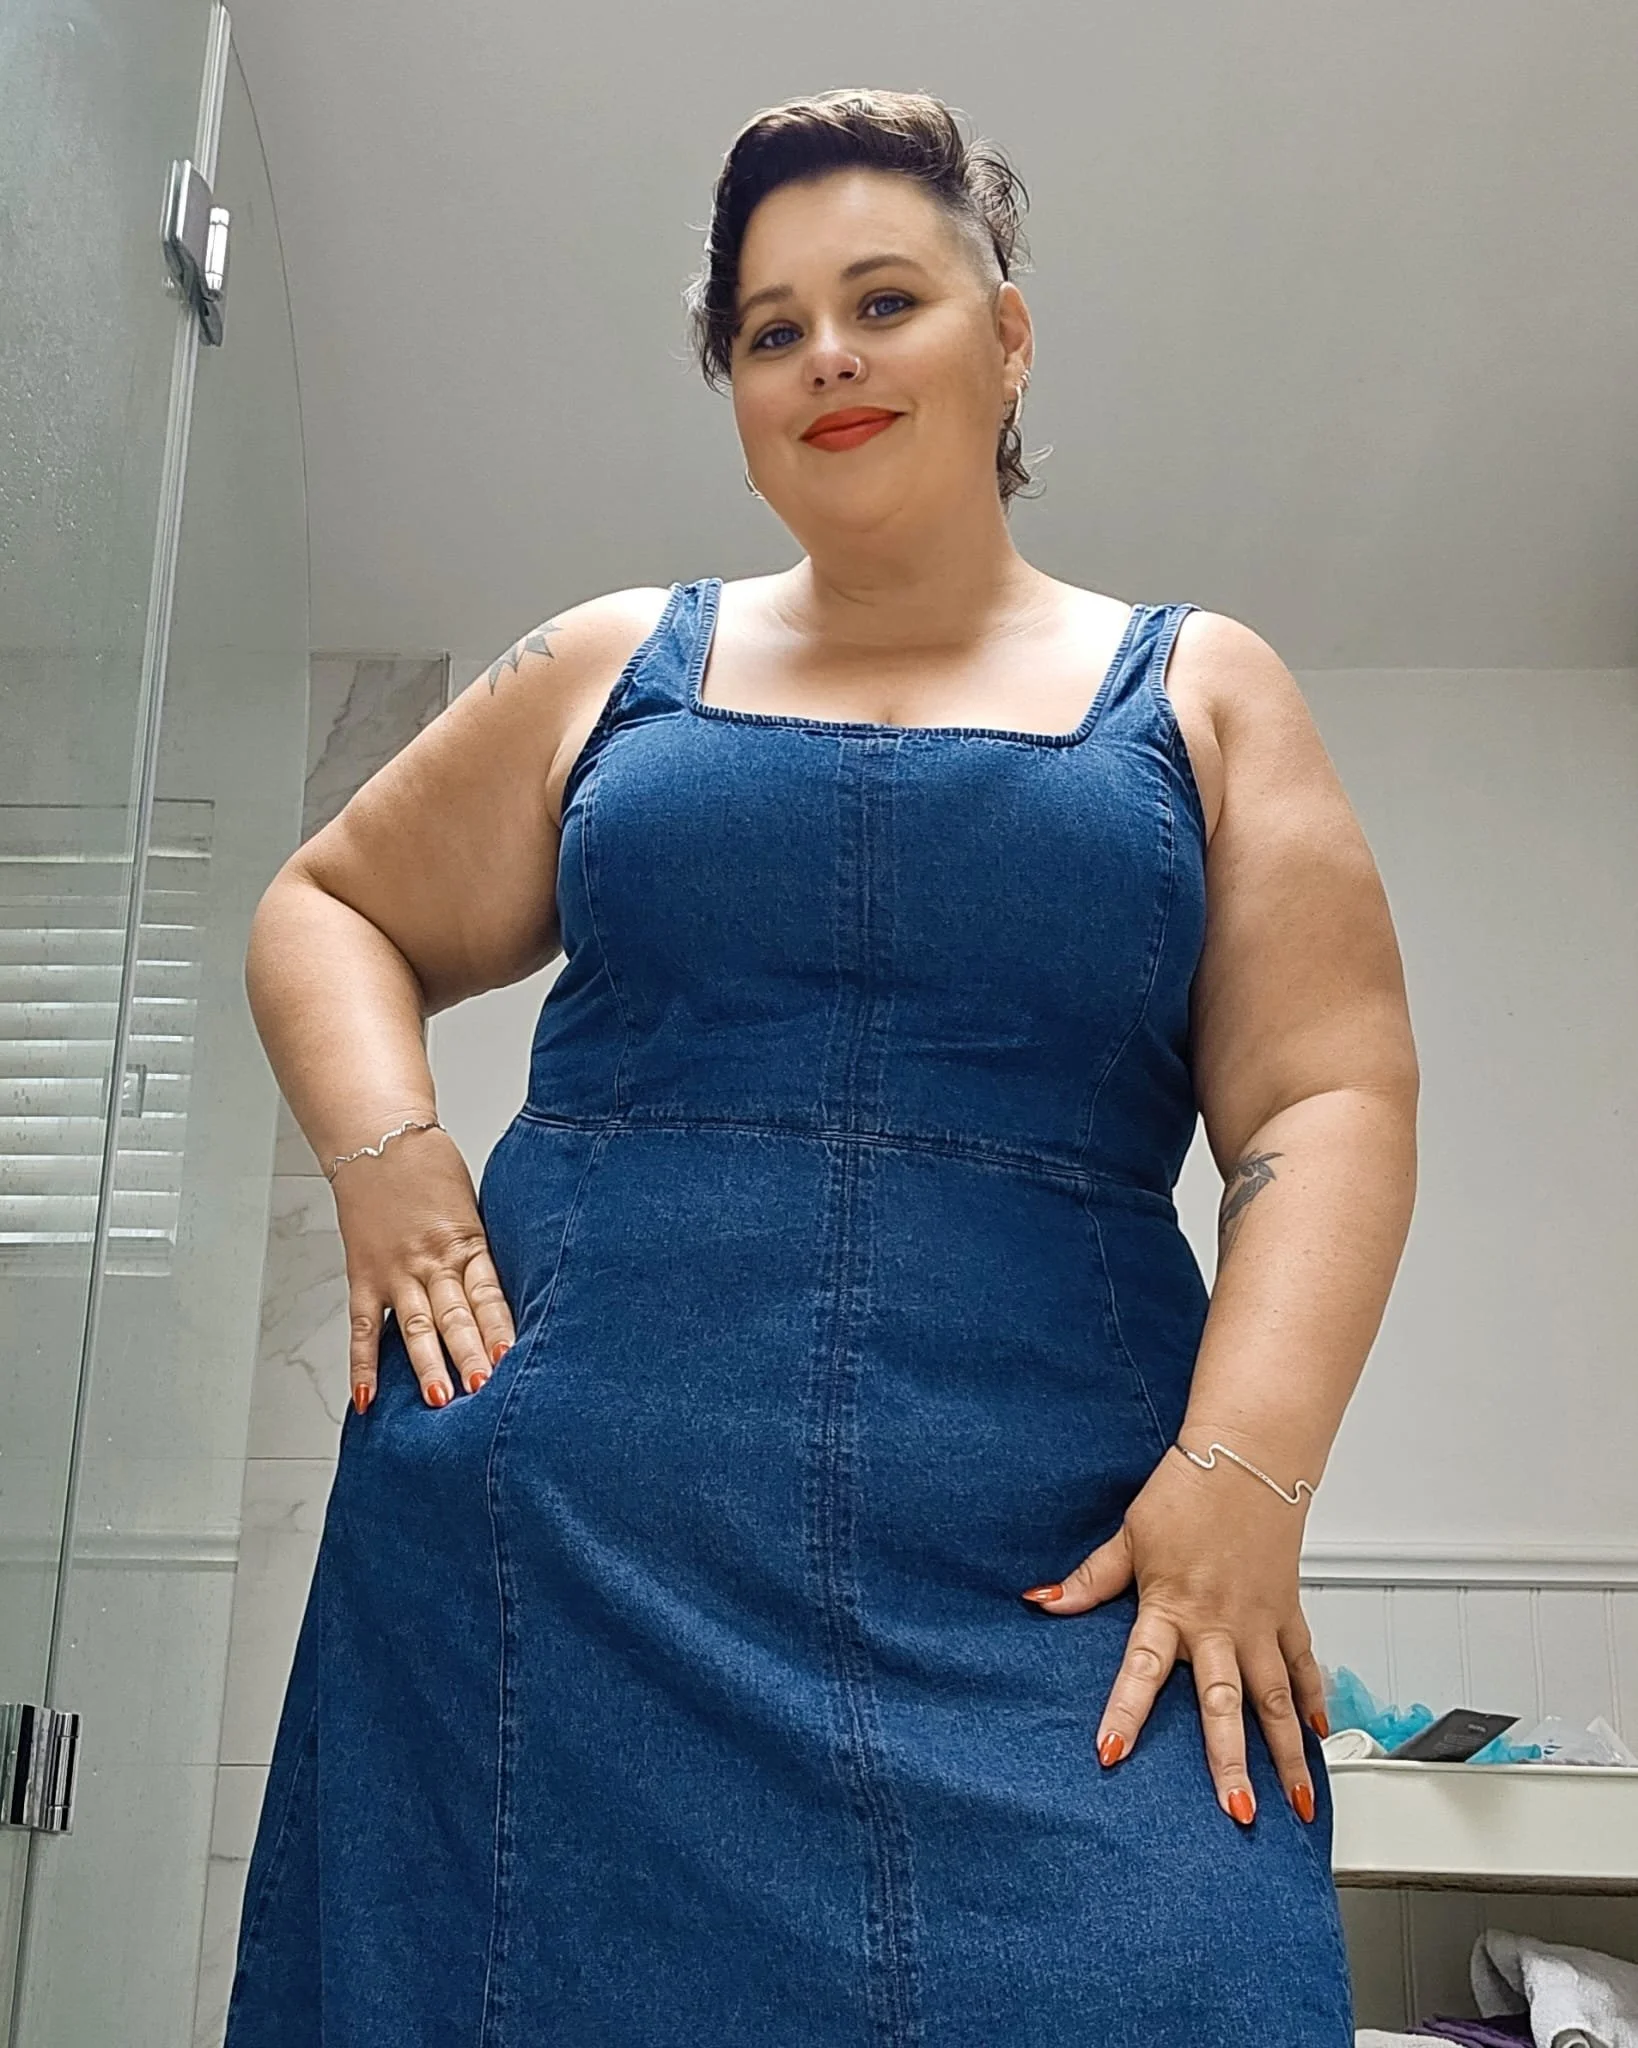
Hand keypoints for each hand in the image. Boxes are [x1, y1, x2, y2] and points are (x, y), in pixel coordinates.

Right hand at [329, 1122, 516, 1412]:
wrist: (379, 1139)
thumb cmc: (431, 1171)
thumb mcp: (474, 1209)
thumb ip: (482, 1256)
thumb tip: (506, 1304)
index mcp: (467, 1243)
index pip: (488, 1294)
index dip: (500, 1327)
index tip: (515, 1358)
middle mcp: (432, 1261)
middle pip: (454, 1315)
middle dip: (470, 1354)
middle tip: (484, 1390)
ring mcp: (395, 1271)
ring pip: (413, 1325)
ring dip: (426, 1364)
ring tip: (439, 1399)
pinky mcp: (363, 1276)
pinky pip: (362, 1327)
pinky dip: (362, 1365)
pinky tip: (366, 1398)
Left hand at [1019, 1442, 1330, 1825]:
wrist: (1248, 1456)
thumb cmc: (1187, 1491)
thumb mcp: (1130, 1536)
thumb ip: (1091, 1579)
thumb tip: (1044, 1602)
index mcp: (1171, 1606)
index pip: (1141, 1669)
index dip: (1125, 1711)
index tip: (1112, 1753)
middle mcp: (1219, 1623)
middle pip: (1223, 1702)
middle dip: (1230, 1761)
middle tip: (1236, 1812)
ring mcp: (1260, 1622)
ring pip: (1276, 1698)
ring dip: (1288, 1752)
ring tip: (1297, 1802)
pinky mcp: (1288, 1611)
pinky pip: (1305, 1664)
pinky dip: (1316, 1699)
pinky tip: (1322, 1736)